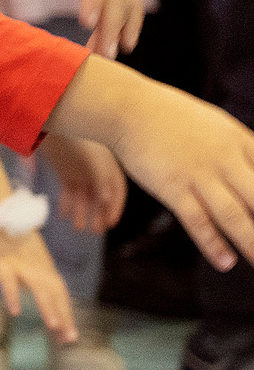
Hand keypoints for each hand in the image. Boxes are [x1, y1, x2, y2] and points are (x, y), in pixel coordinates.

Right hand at [0, 226, 77, 341]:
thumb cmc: (5, 231)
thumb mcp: (25, 253)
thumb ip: (32, 270)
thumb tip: (39, 289)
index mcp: (43, 265)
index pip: (59, 291)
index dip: (66, 312)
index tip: (71, 332)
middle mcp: (37, 266)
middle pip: (55, 293)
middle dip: (64, 316)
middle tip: (70, 339)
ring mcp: (19, 265)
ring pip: (38, 289)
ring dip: (47, 308)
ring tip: (54, 327)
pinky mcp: (0, 264)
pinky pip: (8, 283)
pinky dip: (13, 296)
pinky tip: (15, 311)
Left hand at [37, 131, 126, 232]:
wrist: (52, 121)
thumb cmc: (78, 138)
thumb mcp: (94, 158)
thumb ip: (102, 178)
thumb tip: (106, 200)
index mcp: (109, 167)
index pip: (117, 192)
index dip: (114, 208)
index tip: (110, 223)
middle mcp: (97, 172)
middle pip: (101, 197)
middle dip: (99, 214)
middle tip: (96, 231)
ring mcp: (81, 172)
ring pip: (84, 197)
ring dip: (82, 213)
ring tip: (79, 228)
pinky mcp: (65, 171)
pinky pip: (68, 191)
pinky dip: (67, 203)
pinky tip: (64, 216)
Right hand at [49, 59, 253, 269]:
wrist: (128, 107)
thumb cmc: (172, 116)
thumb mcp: (218, 125)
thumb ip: (243, 148)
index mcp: (240, 141)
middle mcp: (225, 159)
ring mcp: (198, 174)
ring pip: (234, 214)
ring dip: (251, 242)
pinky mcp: (172, 186)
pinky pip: (196, 220)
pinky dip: (212, 243)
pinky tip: (225, 261)